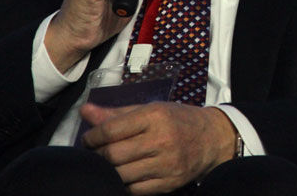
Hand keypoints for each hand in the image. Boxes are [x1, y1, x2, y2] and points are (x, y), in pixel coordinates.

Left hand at [80, 101, 236, 194]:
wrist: (211, 138)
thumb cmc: (177, 119)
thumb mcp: (150, 109)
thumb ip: (117, 113)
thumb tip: (85, 111)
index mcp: (154, 116)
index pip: (112, 129)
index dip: (93, 136)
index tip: (88, 138)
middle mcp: (160, 139)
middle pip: (114, 154)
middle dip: (97, 155)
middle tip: (92, 152)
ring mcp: (165, 164)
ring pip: (122, 174)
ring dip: (107, 171)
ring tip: (105, 164)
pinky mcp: (168, 183)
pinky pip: (135, 190)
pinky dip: (123, 184)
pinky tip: (122, 175)